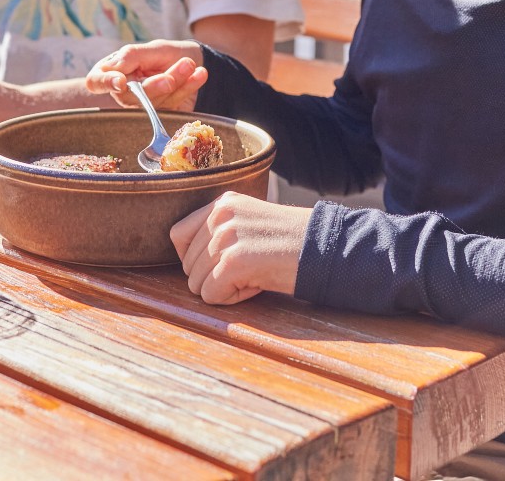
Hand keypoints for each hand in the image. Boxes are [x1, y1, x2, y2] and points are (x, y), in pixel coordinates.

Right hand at [86, 39, 207, 111]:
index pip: (96, 82)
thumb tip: (115, 71)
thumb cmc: (164, 53)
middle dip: (155, 84)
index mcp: (113, 71)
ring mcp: (143, 106)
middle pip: (130, 96)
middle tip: (177, 69)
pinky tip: (199, 75)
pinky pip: (174, 105)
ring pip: (155, 102)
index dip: (104, 83)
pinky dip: (188, 87)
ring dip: (177, 81)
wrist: (193, 61)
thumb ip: (132, 57)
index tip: (120, 81)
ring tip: (190, 64)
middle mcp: (124, 92)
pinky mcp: (162, 114)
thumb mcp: (150, 48)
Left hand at [170, 192, 310, 303]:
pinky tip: (256, 286)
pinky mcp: (234, 261)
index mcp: (222, 204)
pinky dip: (232, 300)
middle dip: (213, 277)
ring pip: (196, 283)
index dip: (194, 259)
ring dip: (223, 289)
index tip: (218, 266)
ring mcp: (225, 237)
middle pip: (187, 264)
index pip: (178, 235)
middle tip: (247, 272)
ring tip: (253, 277)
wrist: (326, 249)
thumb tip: (188, 261)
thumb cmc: (291, 244)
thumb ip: (218, 232)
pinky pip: (211, 295)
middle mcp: (219, 215)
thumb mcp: (249, 224)